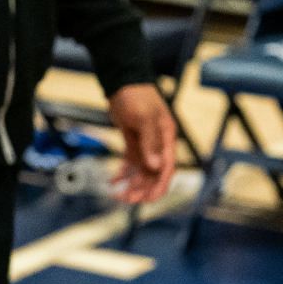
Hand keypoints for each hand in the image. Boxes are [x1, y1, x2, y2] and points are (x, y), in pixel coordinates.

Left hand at [107, 83, 175, 203]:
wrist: (123, 84)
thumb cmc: (137, 97)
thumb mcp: (144, 118)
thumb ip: (150, 142)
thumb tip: (156, 166)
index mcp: (167, 138)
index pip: (168, 167)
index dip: (160, 185)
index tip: (150, 199)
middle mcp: (158, 144)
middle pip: (154, 173)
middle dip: (143, 188)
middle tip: (128, 199)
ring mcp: (146, 144)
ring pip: (142, 171)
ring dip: (133, 184)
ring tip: (119, 194)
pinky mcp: (134, 142)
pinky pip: (131, 163)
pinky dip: (124, 173)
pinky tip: (114, 181)